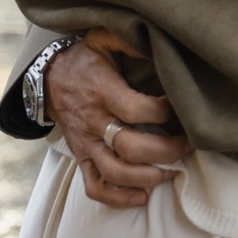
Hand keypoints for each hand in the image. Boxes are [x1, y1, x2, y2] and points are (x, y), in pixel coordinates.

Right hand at [45, 33, 190, 207]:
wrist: (49, 80)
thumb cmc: (86, 60)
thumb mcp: (103, 39)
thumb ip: (129, 40)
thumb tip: (159, 46)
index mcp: (103, 91)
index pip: (136, 109)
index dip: (163, 111)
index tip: (181, 107)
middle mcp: (94, 122)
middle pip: (130, 147)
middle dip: (166, 151)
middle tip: (189, 146)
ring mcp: (86, 144)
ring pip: (115, 172)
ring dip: (148, 177)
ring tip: (172, 172)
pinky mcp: (81, 158)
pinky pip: (94, 187)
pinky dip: (118, 198)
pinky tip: (143, 196)